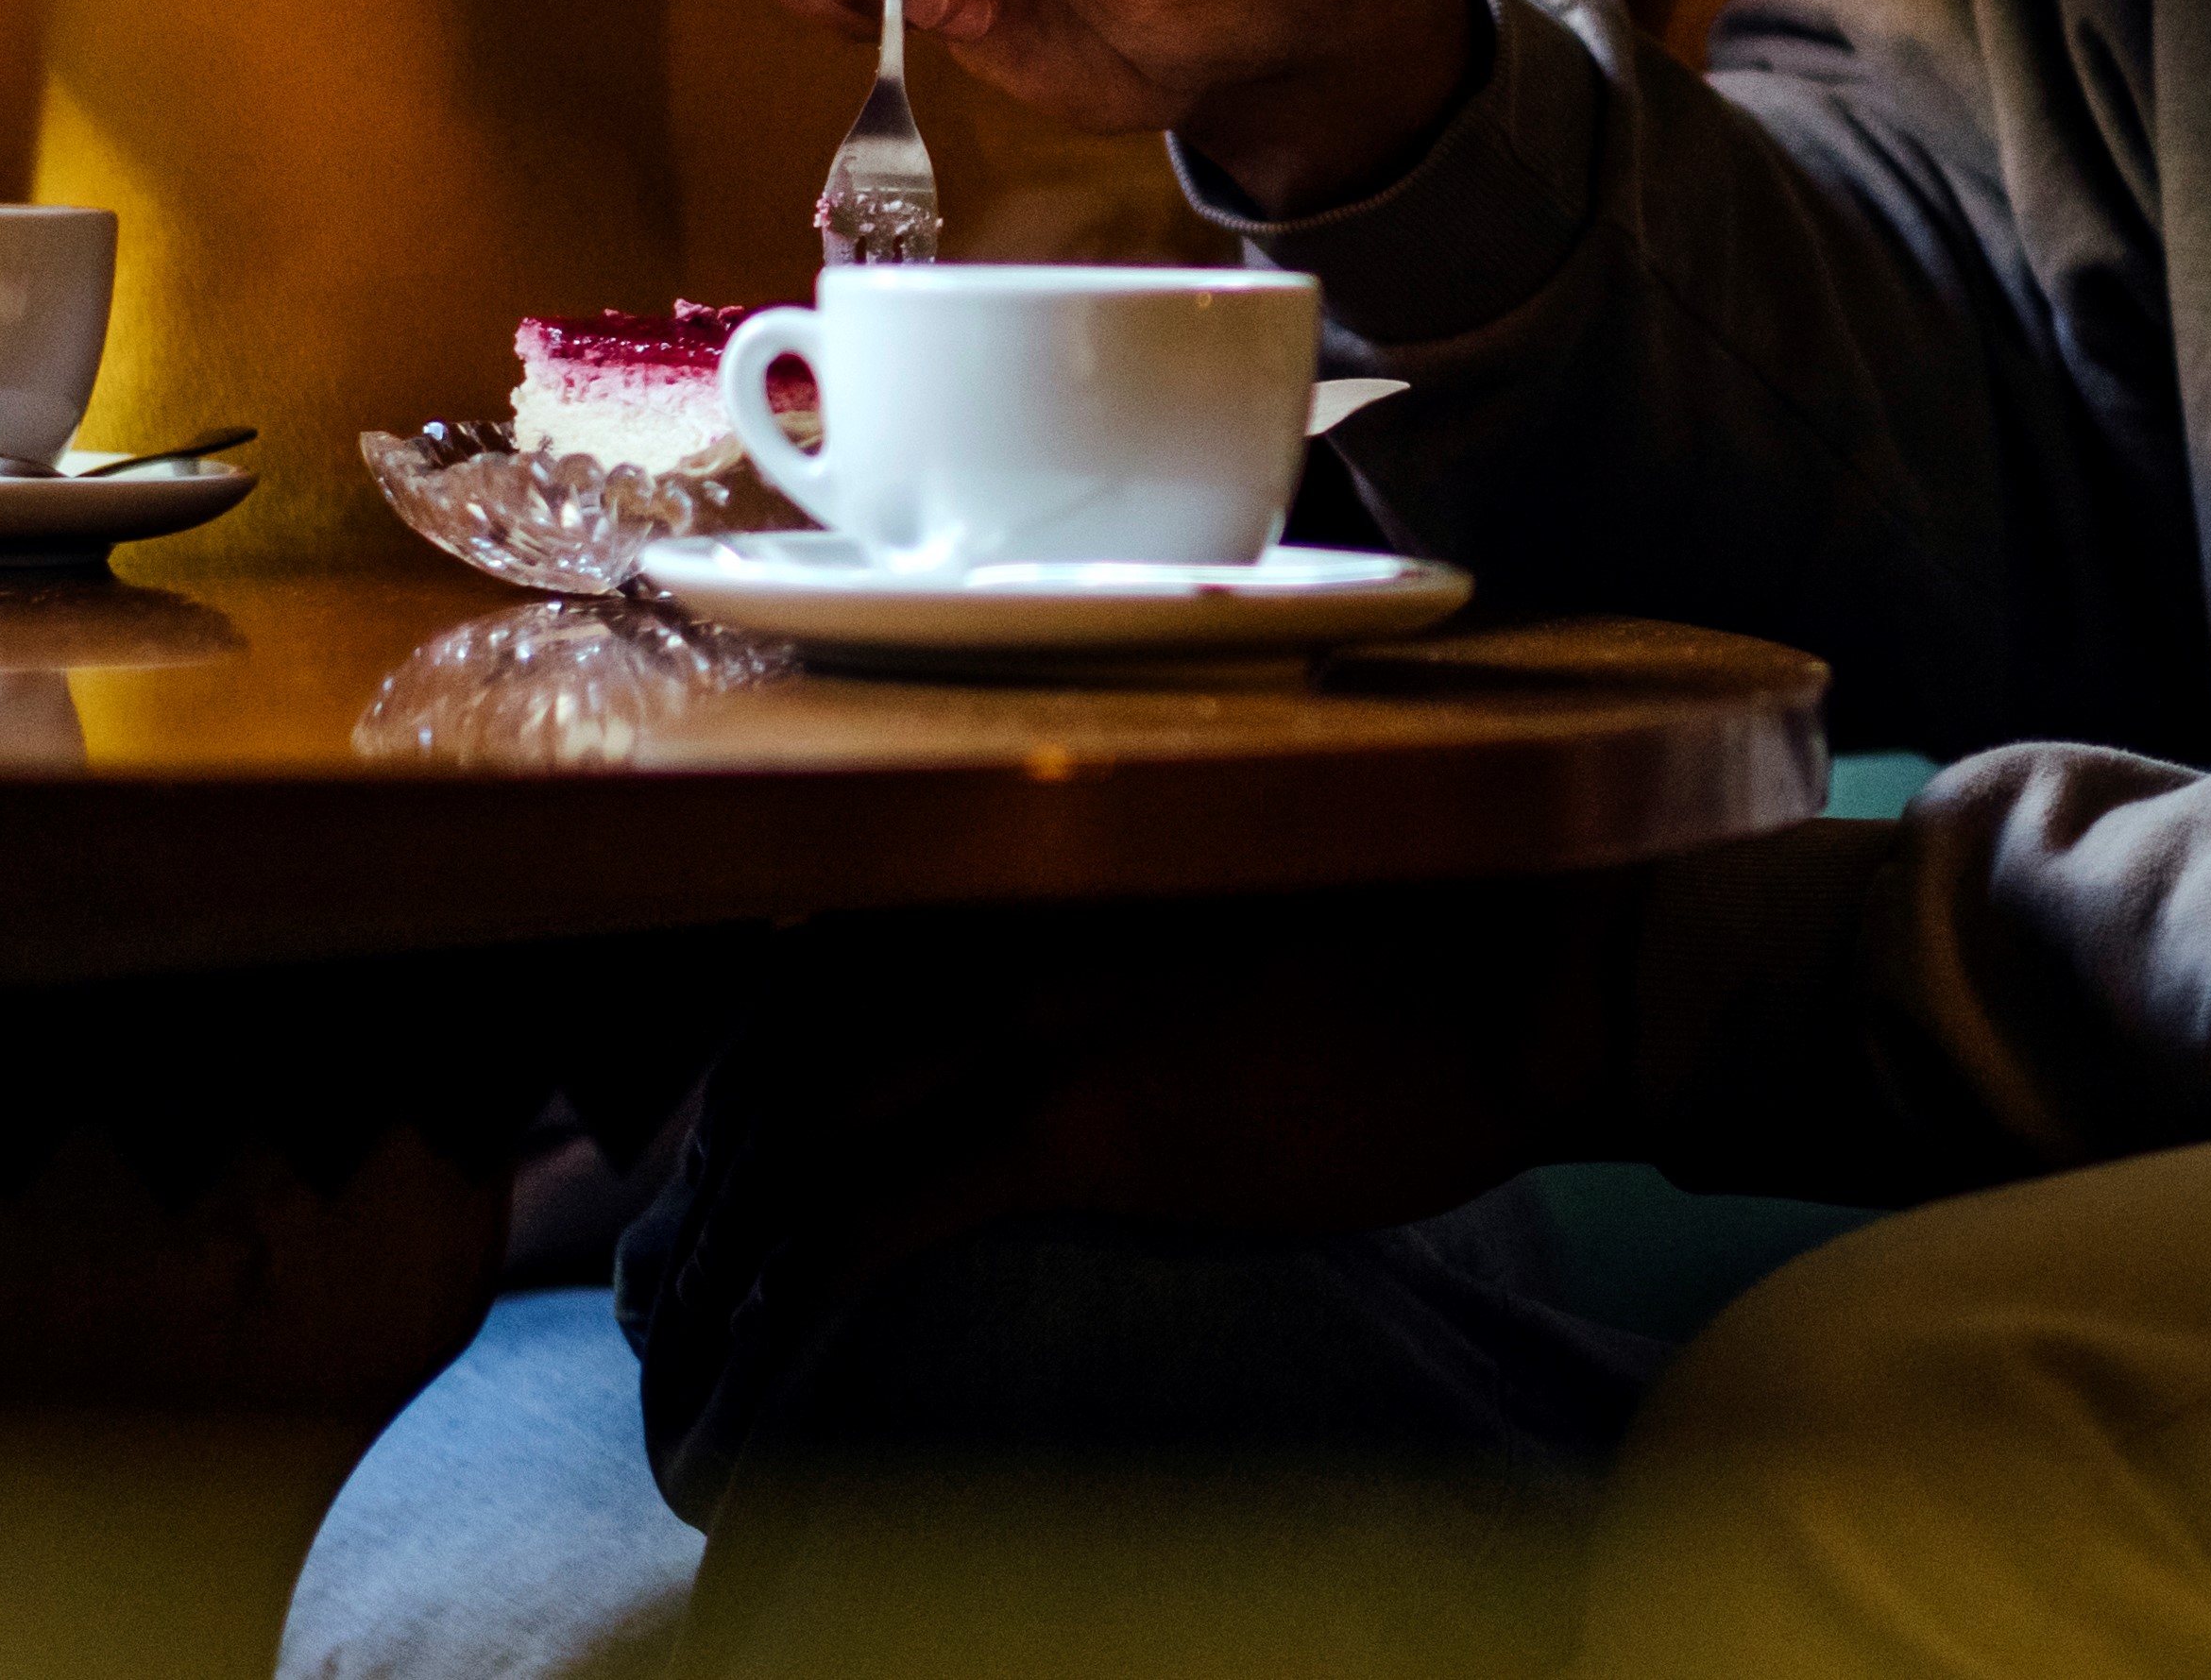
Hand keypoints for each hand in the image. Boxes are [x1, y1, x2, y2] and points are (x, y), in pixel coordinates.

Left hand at [653, 880, 1638, 1362]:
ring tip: (706, 1325)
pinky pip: (881, 1213)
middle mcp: (1011, 924)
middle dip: (714, 1155)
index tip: (717, 1135)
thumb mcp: (1233, 915)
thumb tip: (1063, 1033)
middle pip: (788, 1041)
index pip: (832, 950)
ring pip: (805, 1128)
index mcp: (1046, 868)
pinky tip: (773, 1342)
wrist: (1524, 975)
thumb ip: (1118, 944)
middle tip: (686, 1250)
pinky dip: (801, 1283)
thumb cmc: (1420, 950)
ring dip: (734, 1236)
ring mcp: (1035, 1017)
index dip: (749, 1051)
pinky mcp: (1076, 1120)